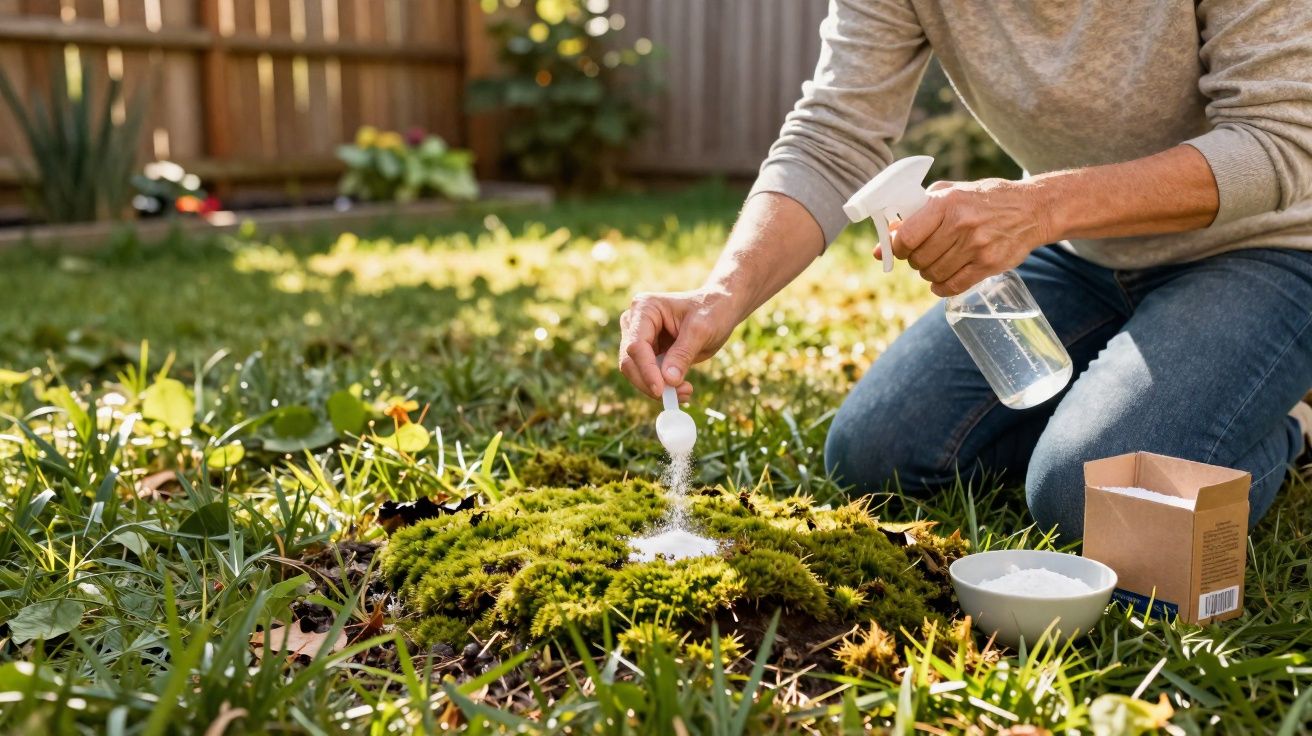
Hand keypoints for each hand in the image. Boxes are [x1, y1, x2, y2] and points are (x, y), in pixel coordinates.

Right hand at [618, 289, 737, 399]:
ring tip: (686, 392)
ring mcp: (641, 338)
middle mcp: (636, 322)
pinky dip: (662, 387)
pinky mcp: (649, 353)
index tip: (660, 390)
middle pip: (630, 361)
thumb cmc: (712, 311)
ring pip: (636, 373)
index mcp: (645, 308)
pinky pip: (648, 376)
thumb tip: (668, 381)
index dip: (646, 370)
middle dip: (651, 382)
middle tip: (677, 395)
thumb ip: (683, 354)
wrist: (721, 309)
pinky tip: (682, 390)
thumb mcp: (701, 331)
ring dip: (657, 388)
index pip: (636, 345)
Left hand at [879, 178, 1055, 296]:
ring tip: (937, 263)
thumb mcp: (948, 194)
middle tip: (923, 255)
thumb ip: (913, 215)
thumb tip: (882, 246)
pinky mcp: (989, 264)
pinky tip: (943, 280)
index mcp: (946, 203)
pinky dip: (942, 287)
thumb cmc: (982, 199)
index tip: (900, 248)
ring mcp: (976, 246)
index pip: (906, 237)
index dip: (897, 248)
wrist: (1031, 208)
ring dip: (929, 274)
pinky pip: (953, 286)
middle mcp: (961, 224)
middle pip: (919, 259)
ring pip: (934, 274)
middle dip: (915, 261)